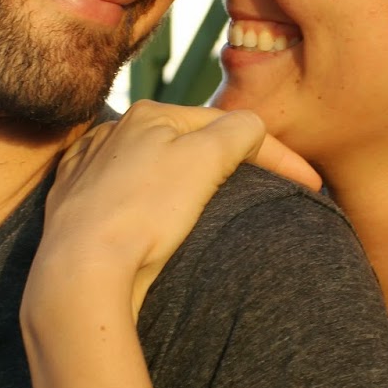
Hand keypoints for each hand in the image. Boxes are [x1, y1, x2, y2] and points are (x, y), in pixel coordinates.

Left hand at [30, 101, 316, 319]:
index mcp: (149, 116)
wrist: (79, 271)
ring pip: (156, 172)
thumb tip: (250, 128)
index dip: (276, 156)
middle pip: (190, 146)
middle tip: (266, 197)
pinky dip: (147, 206)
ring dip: (186, 186)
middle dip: (229, 166)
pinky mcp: (75, 210)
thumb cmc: (144, 211)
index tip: (312, 187)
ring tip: (212, 215)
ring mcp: (89, 172)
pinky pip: (122, 199)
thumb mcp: (205, 158)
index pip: (229, 127)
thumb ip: (237, 131)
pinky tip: (154, 221)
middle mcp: (113, 136)